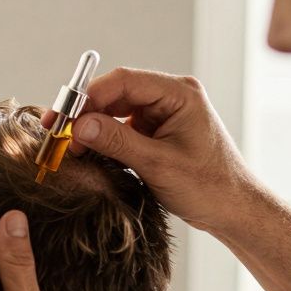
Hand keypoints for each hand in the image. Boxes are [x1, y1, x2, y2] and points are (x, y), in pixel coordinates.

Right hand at [43, 67, 260, 235]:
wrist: (233, 209)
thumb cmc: (208, 186)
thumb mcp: (157, 164)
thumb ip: (117, 141)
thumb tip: (80, 126)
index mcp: (179, 94)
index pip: (123, 81)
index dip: (87, 96)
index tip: (63, 116)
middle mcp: (170, 97)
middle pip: (115, 93)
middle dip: (85, 113)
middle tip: (57, 133)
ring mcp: (163, 114)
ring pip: (115, 111)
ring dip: (91, 128)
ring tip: (73, 150)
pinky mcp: (156, 131)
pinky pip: (121, 127)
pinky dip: (103, 139)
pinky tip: (89, 154)